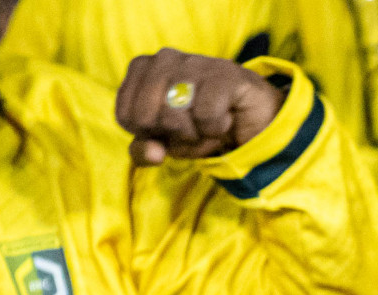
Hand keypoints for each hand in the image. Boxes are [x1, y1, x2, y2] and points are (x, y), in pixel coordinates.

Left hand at [116, 49, 285, 166]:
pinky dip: (216, 128)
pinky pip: (206, 115)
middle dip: (172, 135)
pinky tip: (226, 117)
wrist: (251, 117)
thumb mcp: (166, 142)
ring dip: (196, 134)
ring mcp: (194, 62)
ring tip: (210, 123)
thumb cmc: (202, 124)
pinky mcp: (224, 73)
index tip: (170, 126)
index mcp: (142, 67)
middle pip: (148, 117)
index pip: (126, 115)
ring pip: (174, 116)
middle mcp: (164, 58)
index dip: (150, 134)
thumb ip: (144, 150)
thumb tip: (152, 154)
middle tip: (193, 127)